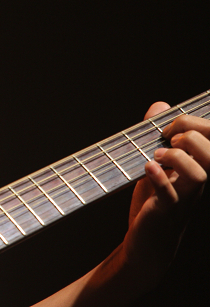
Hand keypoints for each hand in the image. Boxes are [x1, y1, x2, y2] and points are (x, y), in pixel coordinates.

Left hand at [121, 102, 209, 282]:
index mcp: (198, 168)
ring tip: (156, 157)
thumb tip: (160, 105)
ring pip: (199, 175)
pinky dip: (158, 178)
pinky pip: (171, 195)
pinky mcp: (166, 212)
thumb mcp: (156, 166)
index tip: (168, 127)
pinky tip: (147, 169)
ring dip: (176, 158)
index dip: (195, 124)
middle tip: (165, 140)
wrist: (147, 243)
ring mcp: (183, 199)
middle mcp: (196, 184)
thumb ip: (158, 136)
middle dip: (189, 136)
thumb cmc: (154, 204)